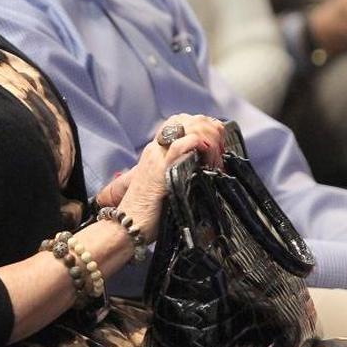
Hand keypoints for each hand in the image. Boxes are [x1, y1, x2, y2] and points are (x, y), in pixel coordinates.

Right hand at [115, 114, 224, 241]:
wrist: (126, 227)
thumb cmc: (147, 215)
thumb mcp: (165, 186)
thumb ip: (180, 175)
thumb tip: (205, 176)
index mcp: (156, 152)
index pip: (180, 122)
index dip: (202, 125)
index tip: (217, 141)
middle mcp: (155, 150)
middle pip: (184, 119)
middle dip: (208, 127)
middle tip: (220, 148)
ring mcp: (157, 158)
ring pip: (183, 126)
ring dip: (207, 135)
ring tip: (216, 156)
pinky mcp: (159, 171)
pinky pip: (179, 146)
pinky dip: (197, 143)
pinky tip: (207, 154)